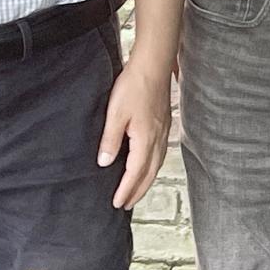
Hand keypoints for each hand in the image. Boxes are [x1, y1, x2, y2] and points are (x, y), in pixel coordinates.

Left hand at [98, 58, 171, 209]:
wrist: (154, 64)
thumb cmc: (134, 86)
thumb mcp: (115, 114)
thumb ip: (110, 140)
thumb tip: (104, 162)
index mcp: (146, 139)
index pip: (135, 172)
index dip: (126, 189)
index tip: (117, 203)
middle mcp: (159, 138)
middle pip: (150, 172)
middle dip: (138, 190)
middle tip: (126, 204)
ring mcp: (164, 130)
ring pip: (158, 163)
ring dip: (147, 179)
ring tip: (137, 189)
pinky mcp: (165, 123)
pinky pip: (161, 152)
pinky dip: (153, 164)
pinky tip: (148, 163)